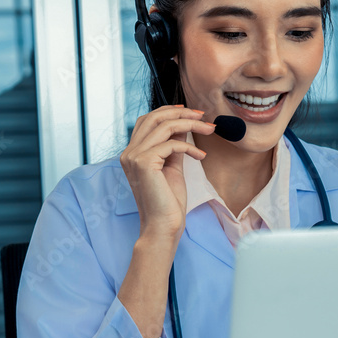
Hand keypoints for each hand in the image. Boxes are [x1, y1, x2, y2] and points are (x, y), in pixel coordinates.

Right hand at [120, 104, 215, 240]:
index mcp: (132, 153)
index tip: (192, 113)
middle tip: (203, 116)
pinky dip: (190, 146)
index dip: (169, 111)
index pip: (148, 120)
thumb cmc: (168, 201)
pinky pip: (171, 143)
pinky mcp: (144, 163)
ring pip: (164, 126)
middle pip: (154, 117)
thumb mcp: (172, 165)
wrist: (163, 226)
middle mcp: (128, 153)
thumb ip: (174, 144)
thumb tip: (184, 124)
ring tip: (208, 129)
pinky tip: (201, 156)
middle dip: (181, 112)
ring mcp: (133, 157)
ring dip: (190, 124)